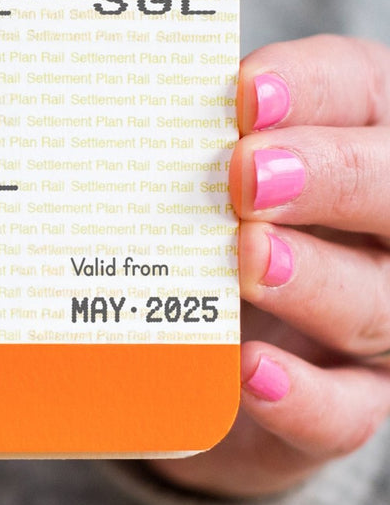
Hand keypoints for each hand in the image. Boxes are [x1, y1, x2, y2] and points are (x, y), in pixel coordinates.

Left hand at [151, 35, 389, 497]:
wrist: (202, 357)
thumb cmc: (203, 228)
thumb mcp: (199, 171)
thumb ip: (192, 137)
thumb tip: (140, 111)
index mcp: (355, 137)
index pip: (358, 93)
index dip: (310, 92)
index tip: (245, 95)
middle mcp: (384, 228)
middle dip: (329, 178)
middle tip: (249, 175)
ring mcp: (376, 319)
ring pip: (377, 305)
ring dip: (314, 280)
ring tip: (248, 259)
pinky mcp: (345, 402)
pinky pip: (345, 412)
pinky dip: (302, 395)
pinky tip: (251, 372)